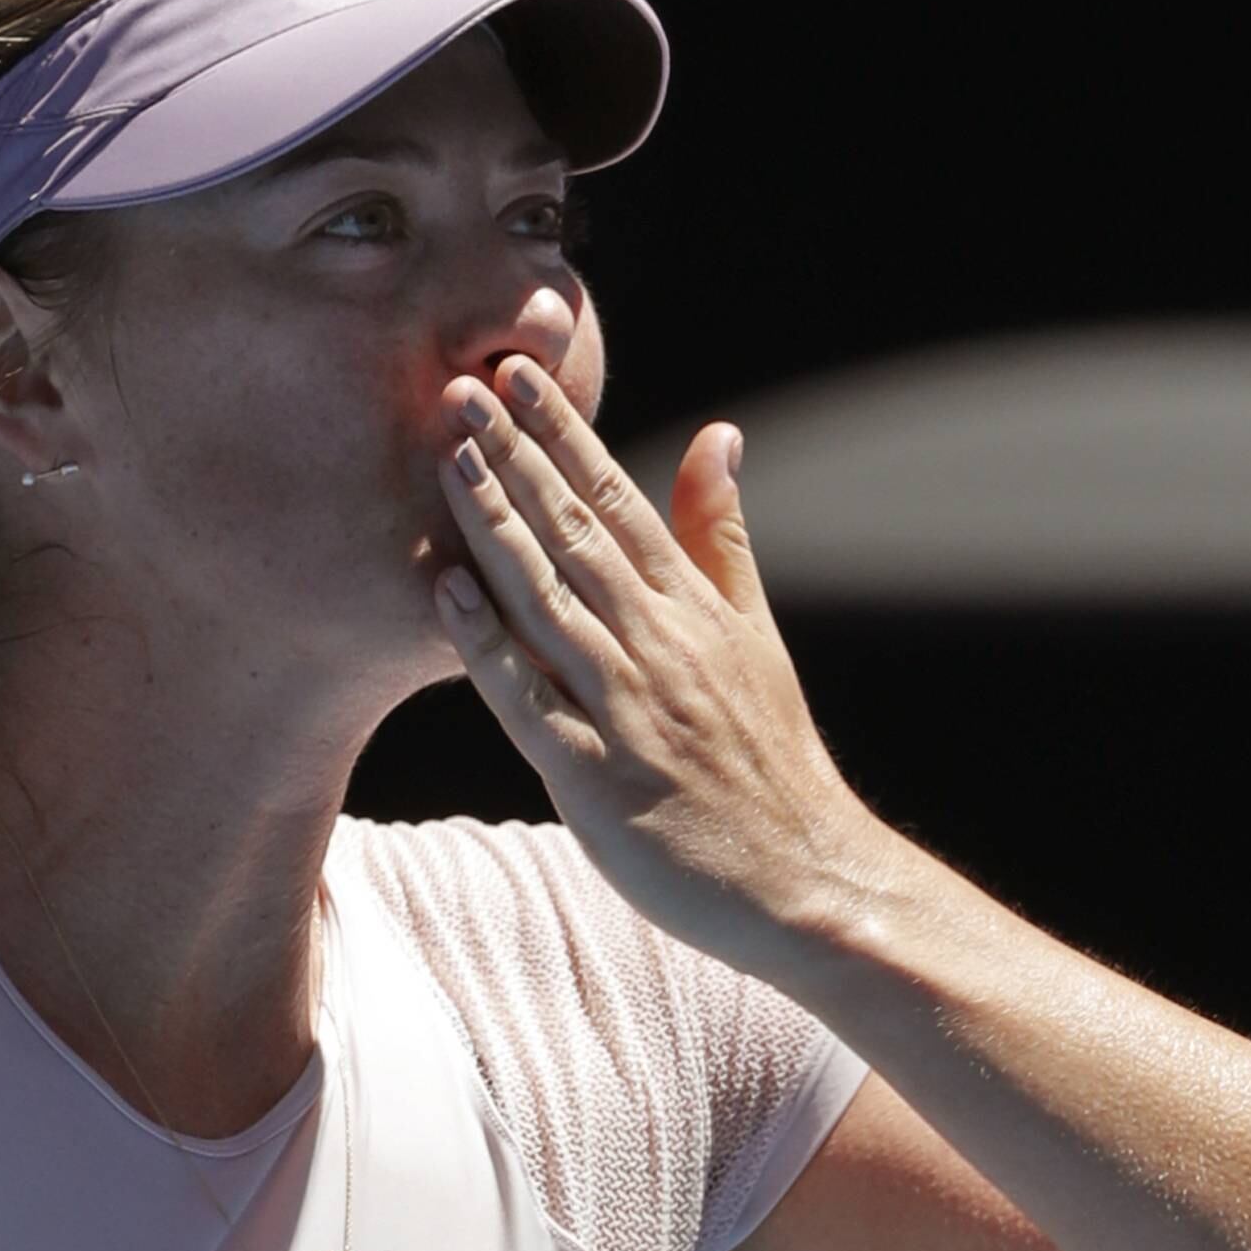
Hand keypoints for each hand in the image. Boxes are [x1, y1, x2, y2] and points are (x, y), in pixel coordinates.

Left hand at [433, 355, 877, 976]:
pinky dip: (487, 645)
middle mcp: (659, 645)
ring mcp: (626, 709)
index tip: (515, 373)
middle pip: (574, 535)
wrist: (804, 877)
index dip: (562, 434)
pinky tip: (446, 592)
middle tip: (459, 387)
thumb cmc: (770, 759)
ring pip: (547, 600)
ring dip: (494, 526)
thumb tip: (718, 434)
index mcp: (694, 608)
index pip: (618, 501)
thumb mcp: (756, 634)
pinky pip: (530, 701)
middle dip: (514, 457)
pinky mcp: (596, 777)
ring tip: (447, 458)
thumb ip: (724, 535)